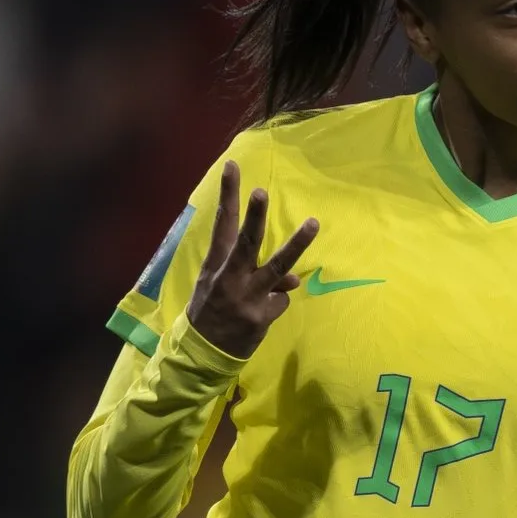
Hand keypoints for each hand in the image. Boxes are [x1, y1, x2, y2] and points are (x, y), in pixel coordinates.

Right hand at [187, 160, 318, 357]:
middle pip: (246, 243)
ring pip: (276, 268)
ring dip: (296, 244)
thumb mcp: (220, 285)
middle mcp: (229, 278)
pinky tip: (261, 314)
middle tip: (261, 192)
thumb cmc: (213, 309)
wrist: (203, 351)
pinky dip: (276, 303)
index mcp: (216, 264)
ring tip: (313, 222)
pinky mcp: (260, 317)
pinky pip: (280, 300)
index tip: (233, 167)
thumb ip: (251, 272)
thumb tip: (292, 279)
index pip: (222, 224)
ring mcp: (246, 297)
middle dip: (254, 217)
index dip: (228, 196)